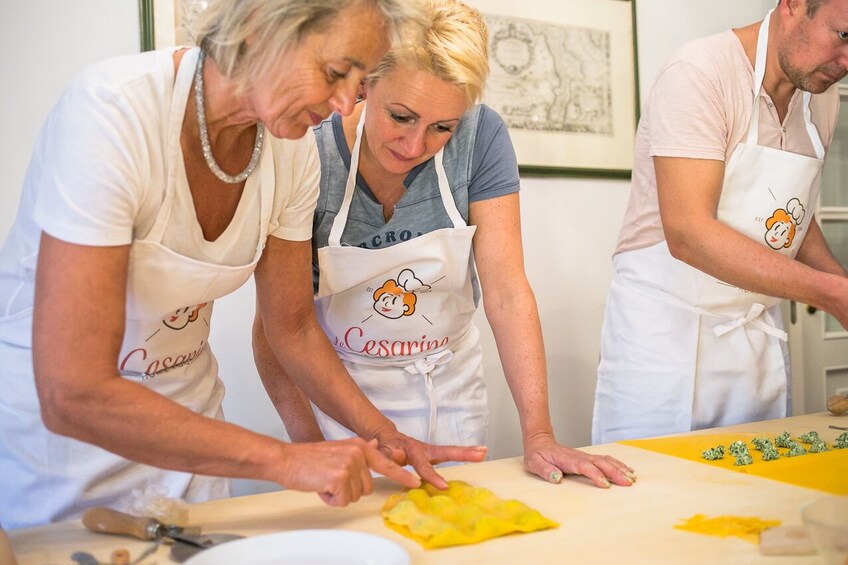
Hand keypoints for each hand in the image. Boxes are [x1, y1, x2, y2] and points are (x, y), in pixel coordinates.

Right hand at [275, 438, 420, 505]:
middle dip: (350, 489)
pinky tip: (321, 487)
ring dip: (340, 494)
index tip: (417, 482)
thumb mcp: (339, 448)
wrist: (286, 459)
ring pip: (356, 496)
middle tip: (331, 479)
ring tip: (324, 481)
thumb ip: (359, 450)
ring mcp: (350, 465)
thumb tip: (375, 446)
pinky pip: (343, 501)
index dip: (402, 475)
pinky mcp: (340, 478)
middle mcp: (358, 453)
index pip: (386, 463)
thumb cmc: (309, 458)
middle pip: (367, 487)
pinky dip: (331, 499)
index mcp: (359, 446)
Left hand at [372, 428, 487, 489]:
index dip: (432, 476)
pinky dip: (466, 453)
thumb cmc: (383, 448)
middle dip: (463, 453)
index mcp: (412, 451)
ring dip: (468, 452)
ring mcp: (431, 451)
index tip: (444, 487)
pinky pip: (451, 454)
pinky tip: (479, 453)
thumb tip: (398, 458)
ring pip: (451, 451)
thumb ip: (389, 457)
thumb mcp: (381, 452)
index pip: (424, 466)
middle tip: (481, 453)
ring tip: (484, 451)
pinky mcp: (434, 454)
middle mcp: (425, 449)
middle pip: (446, 452)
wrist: (385, 438)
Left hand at [523, 433, 635, 487]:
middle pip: (600, 463)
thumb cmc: (537, 455)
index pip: (584, 467)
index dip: (595, 475)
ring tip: (632, 478)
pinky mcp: (588, 458)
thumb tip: (557, 478)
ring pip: (605, 460)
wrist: (539, 441)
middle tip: (628, 483)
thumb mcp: (534, 463)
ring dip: (619, 468)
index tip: (605, 484)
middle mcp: (579, 456)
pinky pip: (606, 460)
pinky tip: (627, 470)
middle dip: (615, 473)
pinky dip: (618, 464)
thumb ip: (545, 470)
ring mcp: (585, 456)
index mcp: (567, 459)